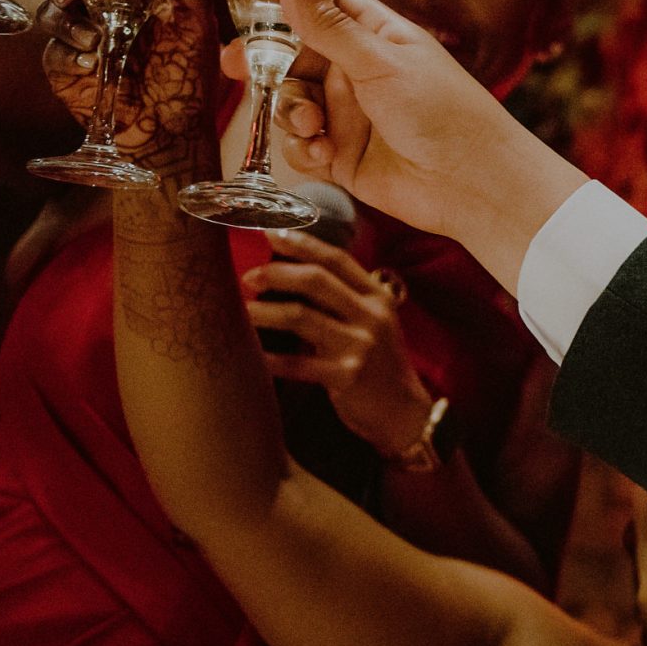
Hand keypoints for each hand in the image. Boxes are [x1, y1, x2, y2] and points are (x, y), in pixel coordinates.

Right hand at [40, 0, 219, 159]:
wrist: (174, 126)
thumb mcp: (200, 29)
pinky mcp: (65, 66)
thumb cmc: (189, 72)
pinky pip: (53, 50)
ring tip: (95, 38)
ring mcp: (77, 35)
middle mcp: (96, 5)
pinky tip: (91, 60)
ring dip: (65, 19)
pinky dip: (68, 51)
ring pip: (50, 10)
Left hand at [243, 229, 433, 454]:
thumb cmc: (379, 365)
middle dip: (276, 273)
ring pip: (301, 317)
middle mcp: (371, 316)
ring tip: (241, 312)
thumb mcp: (372, 324)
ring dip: (264, 312)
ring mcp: (360, 347)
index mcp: (377, 297)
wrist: (405, 413)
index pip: (337, 259)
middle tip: (248, 276)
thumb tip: (290, 274)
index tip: (271, 232)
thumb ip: (342, 300)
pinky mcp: (347, 378)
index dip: (302, 243)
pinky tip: (251, 356)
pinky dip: (270, 358)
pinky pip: (298, 364)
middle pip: (316, 280)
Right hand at [273, 0, 574, 244]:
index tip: (244, 9)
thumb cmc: (445, 112)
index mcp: (373, 35)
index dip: (280, 6)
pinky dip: (302, 150)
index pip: (318, 5)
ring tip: (312, 124)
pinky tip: (323, 154)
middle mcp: (356, 72)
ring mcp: (347, 115)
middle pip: (291, 57)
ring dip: (290, 112)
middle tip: (242, 68)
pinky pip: (299, 147)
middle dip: (268, 66)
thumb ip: (326, 22)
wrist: (473, 185)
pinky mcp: (341, 157)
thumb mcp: (380, 61)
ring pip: (289, 103)